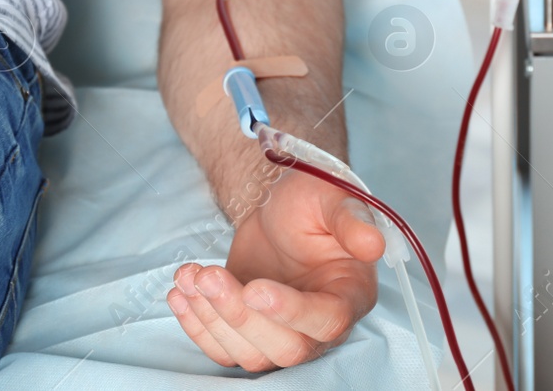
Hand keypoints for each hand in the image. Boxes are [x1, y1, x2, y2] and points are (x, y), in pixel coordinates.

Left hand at [168, 167, 384, 370]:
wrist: (280, 208)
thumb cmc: (313, 202)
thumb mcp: (333, 198)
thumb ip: (352, 221)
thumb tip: (373, 244)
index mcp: (349, 294)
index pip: (326, 320)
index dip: (290, 311)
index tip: (255, 288)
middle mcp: (318, 324)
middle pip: (285, 348)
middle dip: (239, 316)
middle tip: (209, 275)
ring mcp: (281, 332)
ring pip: (249, 353)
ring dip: (212, 318)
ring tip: (190, 275)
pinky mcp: (248, 331)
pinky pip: (222, 348)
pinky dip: (196, 326)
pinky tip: (180, 291)